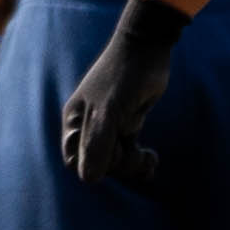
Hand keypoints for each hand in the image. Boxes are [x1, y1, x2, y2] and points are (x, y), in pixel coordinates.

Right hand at [52, 0, 190, 189]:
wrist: (146, 49)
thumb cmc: (124, 77)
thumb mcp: (110, 112)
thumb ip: (98, 144)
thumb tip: (88, 180)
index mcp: (76, 121)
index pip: (75, 161)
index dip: (95, 166)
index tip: (116, 154)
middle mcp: (89, 125)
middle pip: (99, 164)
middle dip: (119, 165)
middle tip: (138, 152)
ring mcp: (110, 125)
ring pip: (117, 160)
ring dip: (133, 164)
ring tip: (150, 156)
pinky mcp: (129, 123)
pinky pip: (131, 152)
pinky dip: (142, 159)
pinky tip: (153, 156)